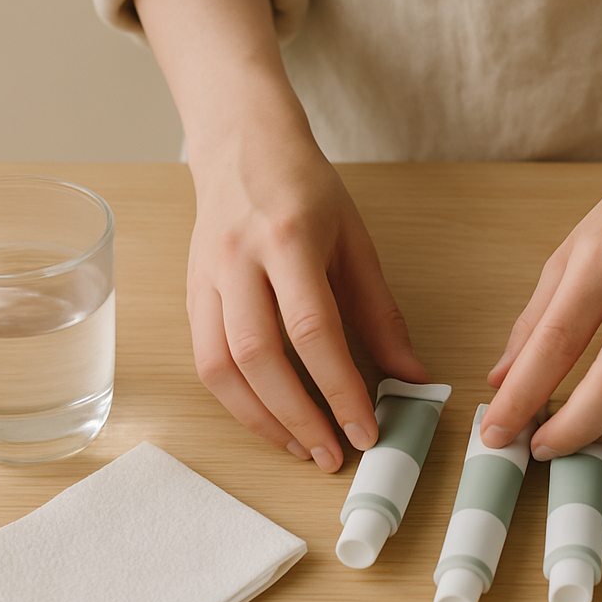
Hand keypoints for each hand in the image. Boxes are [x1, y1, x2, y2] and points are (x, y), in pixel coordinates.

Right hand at [187, 131, 427, 472]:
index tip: (365, 430)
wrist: (242, 147)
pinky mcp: (189, 293)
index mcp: (288, 240)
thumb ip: (381, 313)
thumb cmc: (306, 189)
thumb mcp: (356, 241)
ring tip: (301, 447)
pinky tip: (269, 417)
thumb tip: (412, 375)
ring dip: (261, 419)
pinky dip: (236, 399)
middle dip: (297, 417)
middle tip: (332, 454)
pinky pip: (205, 359)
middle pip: (257, 356)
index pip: (313, 329)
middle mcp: (238, 260)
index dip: (339, 387)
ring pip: (219, 367)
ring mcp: (205, 277)